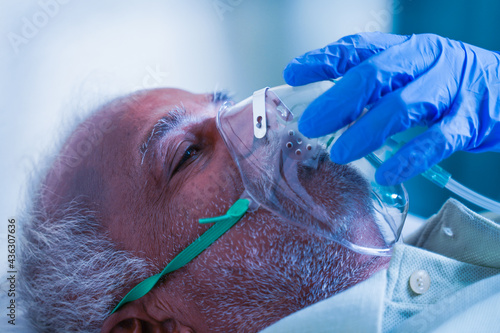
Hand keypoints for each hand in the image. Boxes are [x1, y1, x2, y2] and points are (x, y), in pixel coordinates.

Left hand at [284, 32, 499, 184]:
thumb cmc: (445, 85)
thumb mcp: (407, 74)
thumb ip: (371, 86)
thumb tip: (324, 108)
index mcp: (404, 49)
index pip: (357, 48)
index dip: (323, 59)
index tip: (293, 73)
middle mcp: (425, 61)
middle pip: (374, 75)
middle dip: (338, 101)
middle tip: (310, 124)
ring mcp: (449, 89)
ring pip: (403, 106)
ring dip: (367, 130)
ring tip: (340, 153)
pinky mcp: (469, 120)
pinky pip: (437, 140)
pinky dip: (410, 157)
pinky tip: (387, 173)